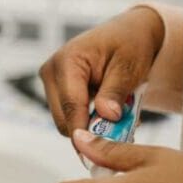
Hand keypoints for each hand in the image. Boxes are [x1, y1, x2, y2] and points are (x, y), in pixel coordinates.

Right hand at [39, 6, 164, 135]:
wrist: (129, 32)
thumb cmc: (129, 44)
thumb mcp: (128, 67)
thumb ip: (115, 92)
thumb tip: (106, 116)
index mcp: (67, 61)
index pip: (70, 105)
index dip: (84, 131)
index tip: (100, 150)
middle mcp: (52, 70)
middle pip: (62, 118)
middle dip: (90, 130)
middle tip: (121, 133)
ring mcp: (52, 80)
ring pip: (65, 120)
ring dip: (91, 125)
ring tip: (119, 119)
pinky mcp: (58, 89)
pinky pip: (70, 114)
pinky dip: (89, 120)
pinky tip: (109, 113)